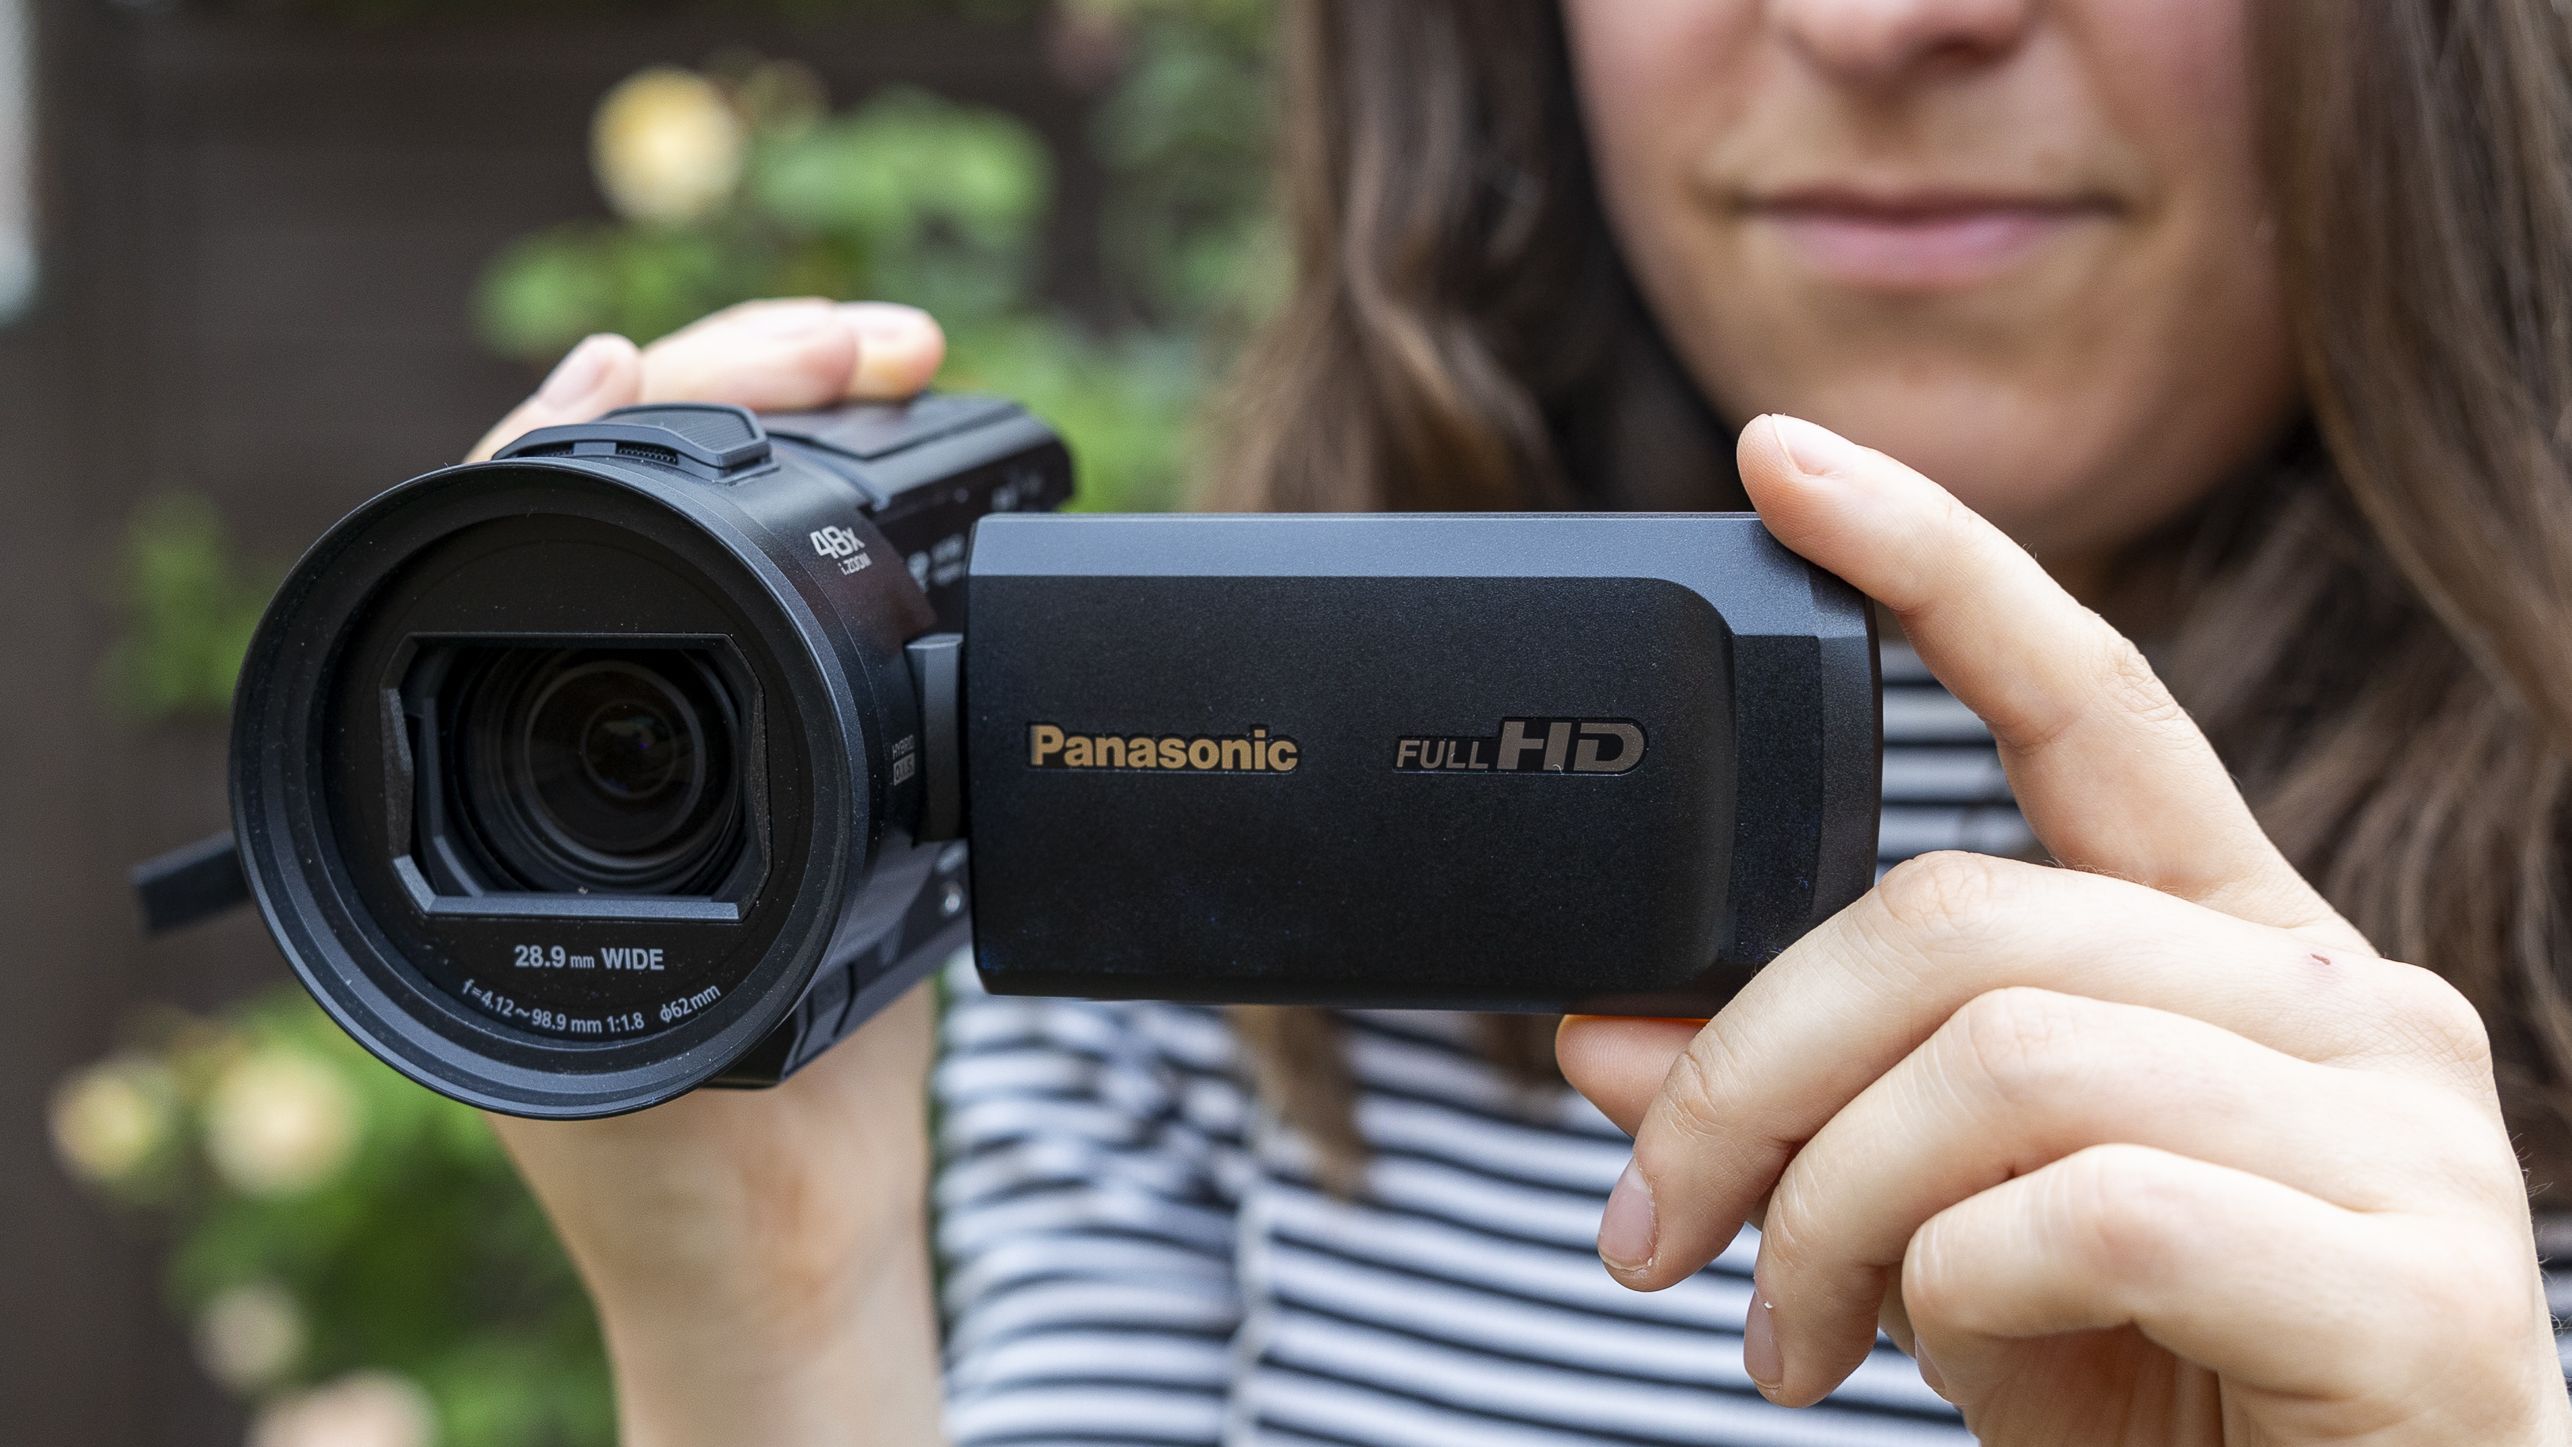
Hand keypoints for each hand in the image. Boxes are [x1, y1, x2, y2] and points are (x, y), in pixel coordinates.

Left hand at [472, 299, 949, 1446]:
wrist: (797, 1246)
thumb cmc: (701, 1178)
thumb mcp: (672, 1046)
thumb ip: (670, 933)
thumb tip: (653, 758)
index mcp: (480, 791)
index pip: (490, 543)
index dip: (576, 426)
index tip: (662, 361)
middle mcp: (554, 742)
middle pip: (610, 492)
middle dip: (737, 381)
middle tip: (864, 338)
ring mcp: (668, 736)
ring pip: (704, 522)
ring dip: (797, 420)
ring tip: (885, 358)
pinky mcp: (776, 754)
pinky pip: (789, 589)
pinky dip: (846, 502)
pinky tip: (898, 452)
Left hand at [1557, 415, 2569, 1445]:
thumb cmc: (2159, 1405)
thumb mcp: (1938, 1235)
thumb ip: (1804, 1115)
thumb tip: (1600, 1034)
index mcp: (2234, 956)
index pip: (2088, 701)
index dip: (1935, 566)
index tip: (1781, 461)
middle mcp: (2342, 1002)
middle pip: (1955, 916)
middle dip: (1746, 1070)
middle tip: (1654, 1225)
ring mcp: (2404, 1133)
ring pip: (1999, 1056)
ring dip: (1827, 1208)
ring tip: (1788, 1334)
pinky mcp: (2417, 1283)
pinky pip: (2087, 1207)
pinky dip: (1954, 1289)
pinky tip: (1945, 1360)